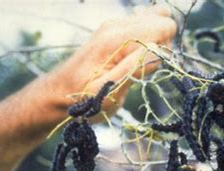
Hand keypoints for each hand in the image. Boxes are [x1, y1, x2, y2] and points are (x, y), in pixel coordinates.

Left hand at [47, 5, 176, 118]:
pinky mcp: (113, 30)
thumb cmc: (84, 99)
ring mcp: (114, 24)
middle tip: (141, 67)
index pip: (164, 25)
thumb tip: (156, 46)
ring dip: (152, 43)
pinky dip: (143, 42)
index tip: (148, 68)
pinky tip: (130, 59)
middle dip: (161, 44)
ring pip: (153, 19)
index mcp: (117, 38)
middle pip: (162, 18)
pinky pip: (142, 26)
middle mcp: (116, 24)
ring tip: (134, 64)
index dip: (164, 49)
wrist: (59, 93)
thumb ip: (133, 68)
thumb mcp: (110, 92)